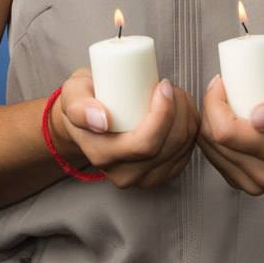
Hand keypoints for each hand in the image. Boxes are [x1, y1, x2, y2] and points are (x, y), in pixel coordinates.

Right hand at [52, 70, 199, 188]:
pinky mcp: (163, 173)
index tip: (162, 86)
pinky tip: (180, 109)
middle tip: (168, 85)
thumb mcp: (72, 95)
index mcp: (103, 156)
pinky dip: (191, 125)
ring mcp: (146, 177)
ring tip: (173, 93)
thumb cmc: (84, 103)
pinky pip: (188, 150)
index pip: (144, 144)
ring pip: (183, 146)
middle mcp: (125, 174)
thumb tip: (101, 120)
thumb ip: (78, 106)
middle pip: (169, 145)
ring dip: (187, 114)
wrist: (88, 122)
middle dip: (179, 109)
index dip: (163, 114)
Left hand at [199, 70, 263, 194]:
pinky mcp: (246, 183)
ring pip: (210, 149)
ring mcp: (258, 183)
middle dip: (210, 109)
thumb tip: (260, 119)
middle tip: (224, 89)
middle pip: (215, 140)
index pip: (226, 132)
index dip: (215, 102)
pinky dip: (213, 137)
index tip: (223, 82)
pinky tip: (225, 122)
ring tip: (226, 103)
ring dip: (210, 122)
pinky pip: (215, 158)